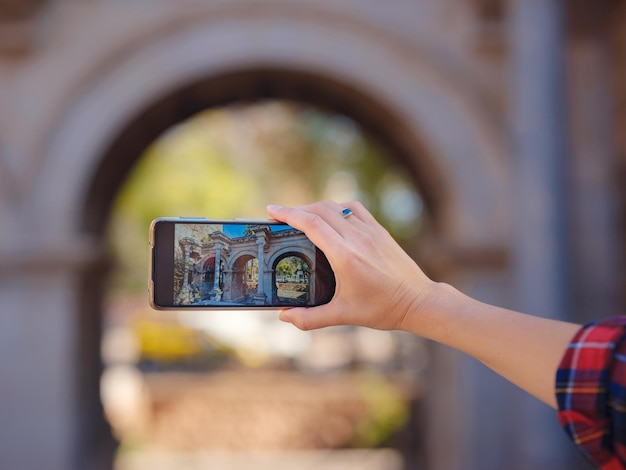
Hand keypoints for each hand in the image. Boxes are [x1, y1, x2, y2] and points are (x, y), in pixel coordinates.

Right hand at [266, 201, 436, 330]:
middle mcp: (356, 237)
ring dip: (315, 207)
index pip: (311, 223)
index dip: (288, 213)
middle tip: (280, 216)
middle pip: (319, 210)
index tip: (271, 209)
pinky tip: (331, 216)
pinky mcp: (380, 230)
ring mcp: (370, 230)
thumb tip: (284, 317)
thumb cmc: (382, 309)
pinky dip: (337, 208)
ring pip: (336, 207)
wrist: (417, 301)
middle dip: (296, 210)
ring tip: (302, 217)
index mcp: (344, 255)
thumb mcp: (342, 316)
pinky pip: (354, 209)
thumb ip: (310, 318)